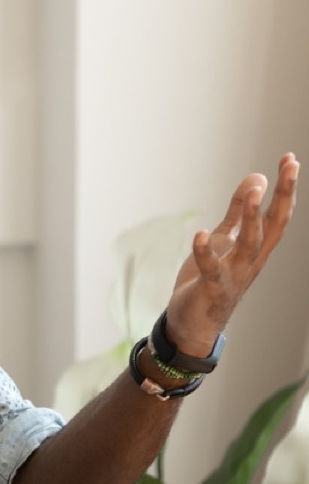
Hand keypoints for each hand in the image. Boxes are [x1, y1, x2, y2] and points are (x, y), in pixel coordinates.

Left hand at [165, 153, 298, 354]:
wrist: (193, 324)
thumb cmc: (210, 280)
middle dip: (283, 196)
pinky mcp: (212, 289)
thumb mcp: (225, 239)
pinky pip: (210, 269)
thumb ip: (238, 212)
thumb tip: (256, 179)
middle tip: (289, 166)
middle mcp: (251, 261)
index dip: (286, 187)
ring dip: (252, 218)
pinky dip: (205, 252)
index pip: (277, 213)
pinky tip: (200, 234)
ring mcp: (234, 275)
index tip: (290, 159)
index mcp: (256, 248)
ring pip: (250, 245)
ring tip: (254, 191)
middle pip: (273, 225)